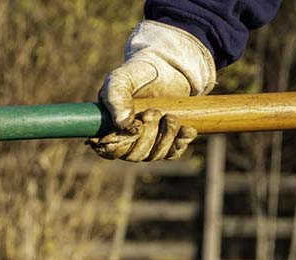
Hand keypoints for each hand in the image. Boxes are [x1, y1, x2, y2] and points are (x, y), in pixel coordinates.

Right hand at [89, 21, 215, 162]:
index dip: (121, 144)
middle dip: (147, 135)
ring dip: (165, 136)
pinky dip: (181, 142)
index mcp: (108, 128)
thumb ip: (116, 97)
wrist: (168, 68)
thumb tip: (122, 124)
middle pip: (133, 155)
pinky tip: (187, 128)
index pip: (108, 150)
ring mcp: (148, 144)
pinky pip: (173, 153)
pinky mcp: (168, 143)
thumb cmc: (138, 74)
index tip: (135, 126)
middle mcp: (126, 141)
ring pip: (154, 155)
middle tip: (154, 111)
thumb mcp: (123, 79)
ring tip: (170, 116)